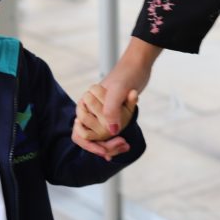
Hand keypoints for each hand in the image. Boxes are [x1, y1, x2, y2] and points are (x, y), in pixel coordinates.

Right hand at [71, 38, 160, 157]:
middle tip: (122, 145)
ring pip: (98, 138)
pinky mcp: (109, 114)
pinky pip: (107, 133)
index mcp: (85, 104)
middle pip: (89, 138)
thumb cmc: (126, 75)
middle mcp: (89, 110)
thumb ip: (111, 110)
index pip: (81, 133)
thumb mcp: (119, 91)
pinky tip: (123, 144)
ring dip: (110, 145)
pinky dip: (114, 140)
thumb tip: (111, 132)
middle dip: (104, 146)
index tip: (108, 152)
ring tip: (124, 146)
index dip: (93, 145)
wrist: (137, 66)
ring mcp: (99, 113)